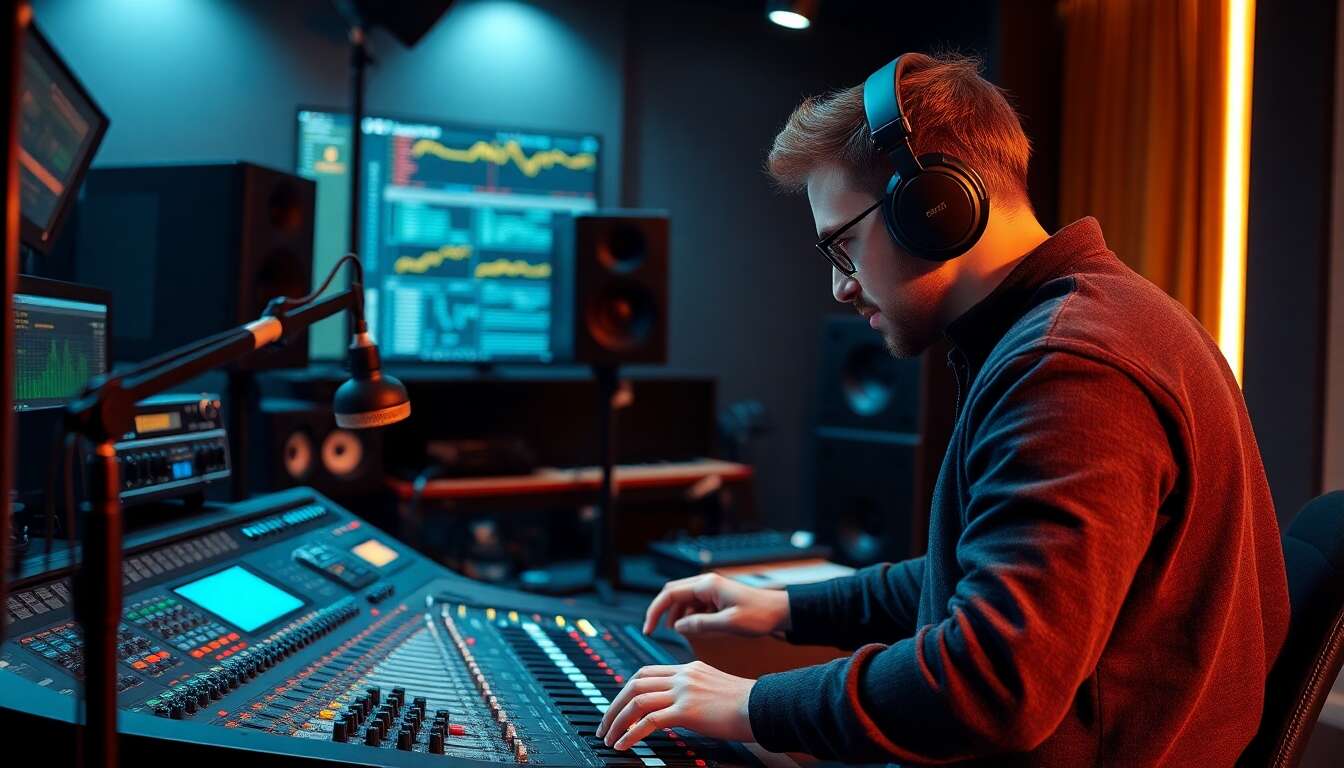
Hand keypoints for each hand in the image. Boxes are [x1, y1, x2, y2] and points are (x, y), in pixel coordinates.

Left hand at [595, 661, 754, 749]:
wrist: (765, 706)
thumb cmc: (746, 704)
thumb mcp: (715, 689)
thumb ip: (694, 692)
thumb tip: (678, 709)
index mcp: (689, 669)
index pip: (646, 672)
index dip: (626, 689)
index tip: (618, 707)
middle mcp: (683, 675)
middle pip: (634, 683)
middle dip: (614, 705)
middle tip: (604, 725)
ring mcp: (684, 691)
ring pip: (636, 700)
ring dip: (617, 721)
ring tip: (609, 738)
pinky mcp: (687, 710)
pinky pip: (649, 720)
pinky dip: (631, 733)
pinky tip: (624, 744)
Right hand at [642, 573, 790, 636]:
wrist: (781, 612)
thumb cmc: (759, 615)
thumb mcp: (727, 624)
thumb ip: (700, 625)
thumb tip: (677, 627)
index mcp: (707, 585)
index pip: (670, 594)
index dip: (655, 611)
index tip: (649, 629)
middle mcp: (707, 584)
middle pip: (673, 594)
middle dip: (662, 612)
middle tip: (654, 631)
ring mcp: (712, 590)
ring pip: (684, 600)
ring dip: (676, 615)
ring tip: (676, 633)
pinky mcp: (718, 599)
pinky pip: (696, 605)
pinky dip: (689, 617)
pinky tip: (693, 629)